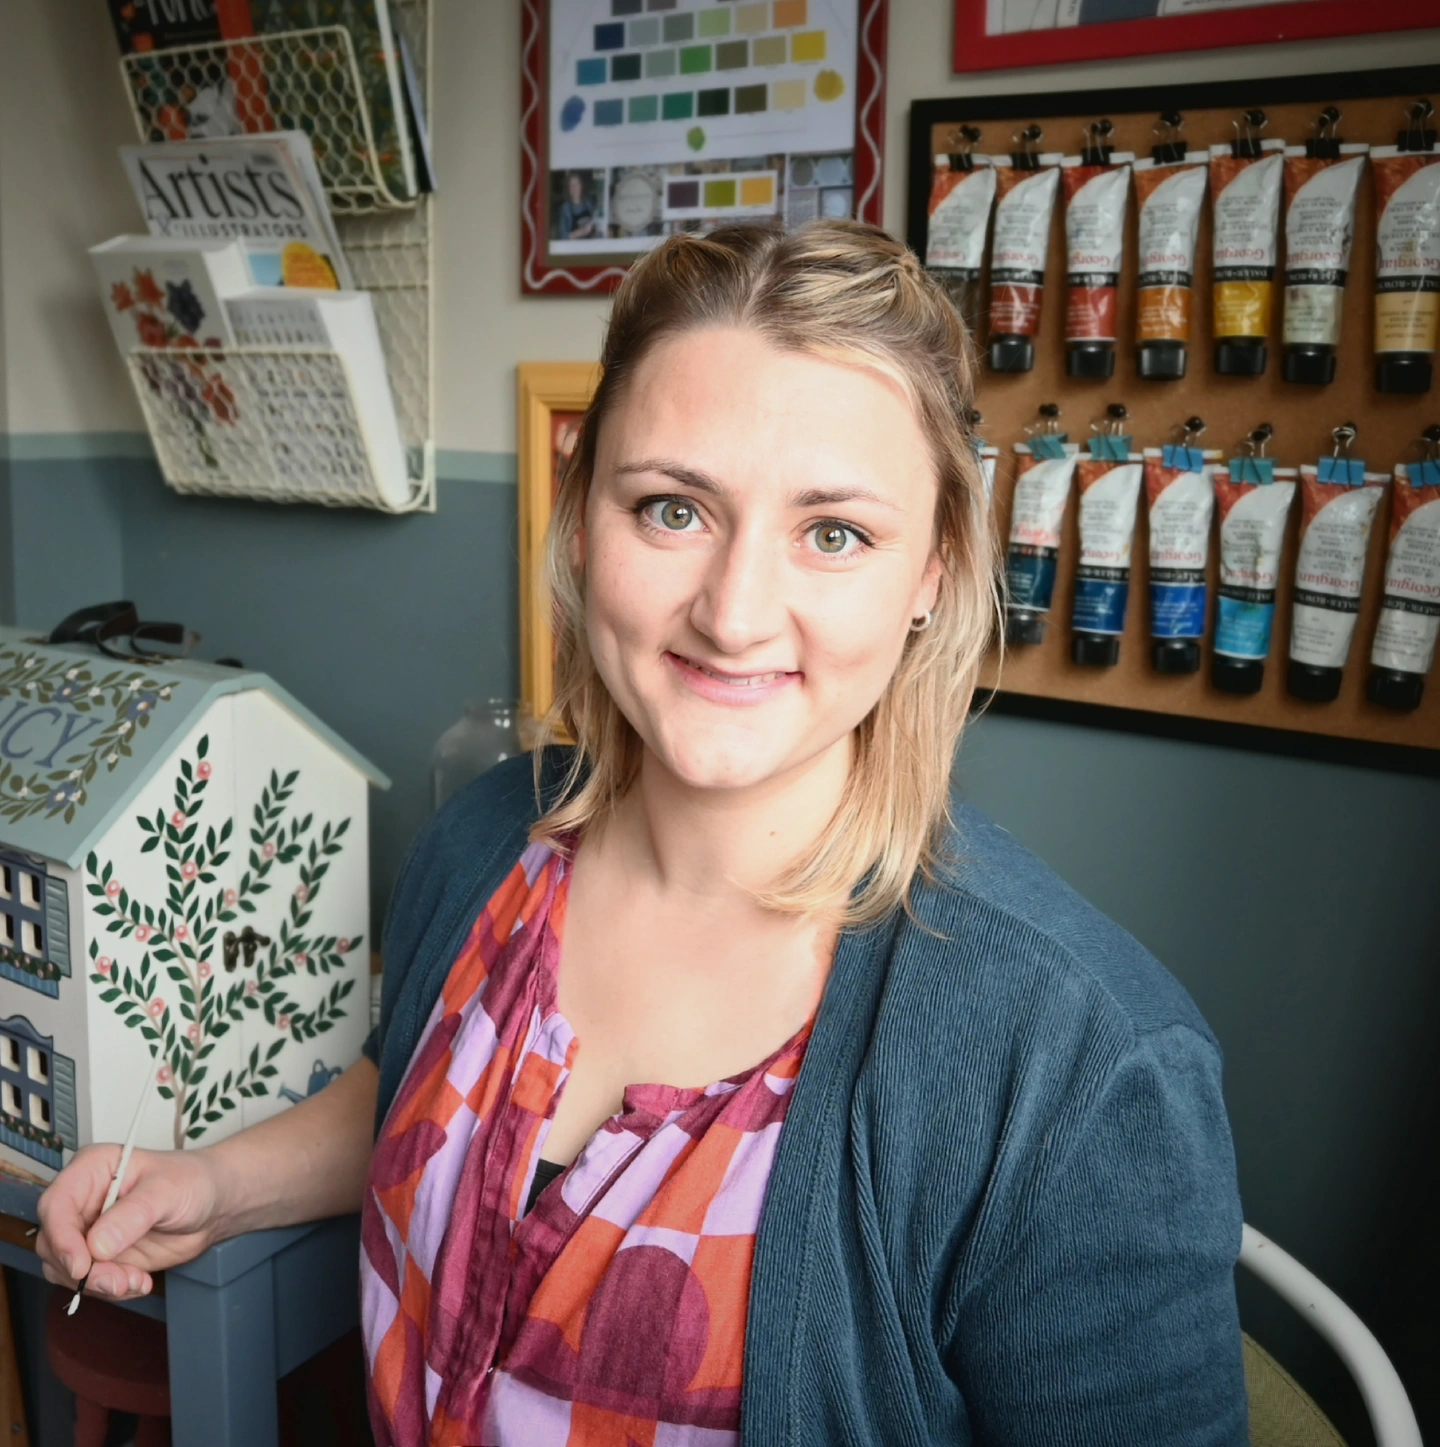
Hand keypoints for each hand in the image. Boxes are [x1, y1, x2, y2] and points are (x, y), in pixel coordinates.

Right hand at [36, 1143, 221, 1301]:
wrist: (213, 1204)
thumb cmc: (192, 1181)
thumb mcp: (167, 1191)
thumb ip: (134, 1215)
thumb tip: (98, 1245)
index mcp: (91, 1170)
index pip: (56, 1205)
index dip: (62, 1238)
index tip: (81, 1266)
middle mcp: (81, 1201)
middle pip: (53, 1243)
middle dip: (82, 1270)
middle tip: (118, 1281)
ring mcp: (88, 1231)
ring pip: (65, 1269)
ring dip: (97, 1284)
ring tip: (136, 1281)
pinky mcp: (99, 1256)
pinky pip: (87, 1282)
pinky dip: (110, 1290)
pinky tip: (140, 1283)